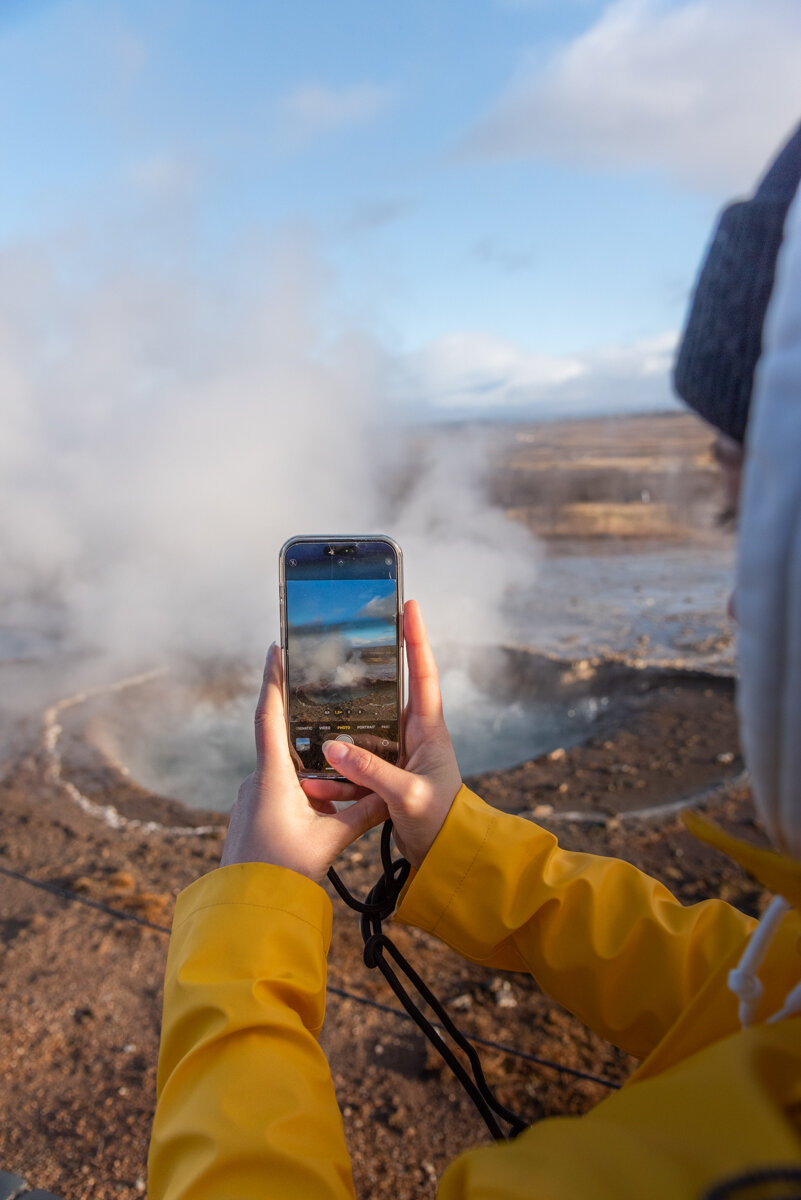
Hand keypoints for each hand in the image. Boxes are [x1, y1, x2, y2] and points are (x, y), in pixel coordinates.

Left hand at [220, 645, 387, 882]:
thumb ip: (362, 813)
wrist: (247, 909)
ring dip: (312, 770)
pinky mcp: (253, 815)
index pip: (270, 716)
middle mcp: (257, 781)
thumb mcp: (331, 840)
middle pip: (283, 739)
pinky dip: (304, 791)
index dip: (273, 679)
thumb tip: (391, 793)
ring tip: (340, 773)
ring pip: (287, 772)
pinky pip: (281, 792)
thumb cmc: (283, 872)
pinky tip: (325, 806)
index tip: (276, 648)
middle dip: (305, 724)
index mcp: (272, 777)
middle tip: (326, 701)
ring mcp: (252, 798)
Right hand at [303, 600, 461, 867]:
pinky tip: (313, 776)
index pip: (423, 674)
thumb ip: (371, 771)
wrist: (446, 857)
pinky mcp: (385, 775)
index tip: (409, 605)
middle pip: (386, 694)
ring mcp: (399, 755)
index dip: (416, 639)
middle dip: (364, 676)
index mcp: (430, 731)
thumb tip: (331, 746)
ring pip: (362, 732)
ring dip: (339, 735)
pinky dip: (336, 768)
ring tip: (310, 724)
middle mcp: (415, 736)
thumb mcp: (407, 796)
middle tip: (343, 648)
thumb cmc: (440, 823)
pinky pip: (355, 762)